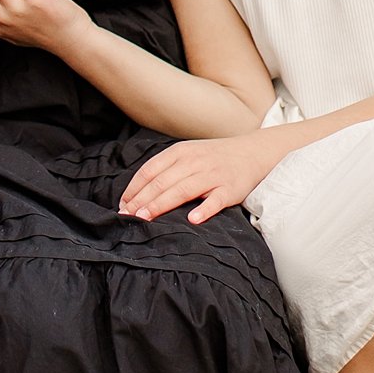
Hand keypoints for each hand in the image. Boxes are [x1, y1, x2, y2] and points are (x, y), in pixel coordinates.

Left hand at [119, 131, 278, 224]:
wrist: (251, 153)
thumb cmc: (213, 157)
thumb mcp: (187, 154)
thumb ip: (166, 168)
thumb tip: (137, 191)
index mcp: (179, 152)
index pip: (150, 170)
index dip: (133, 188)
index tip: (122, 205)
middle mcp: (194, 161)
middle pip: (162, 181)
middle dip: (141, 200)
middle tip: (127, 216)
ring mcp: (212, 175)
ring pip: (183, 190)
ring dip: (162, 204)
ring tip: (145, 218)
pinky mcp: (230, 189)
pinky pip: (216, 200)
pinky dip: (204, 210)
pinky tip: (193, 220)